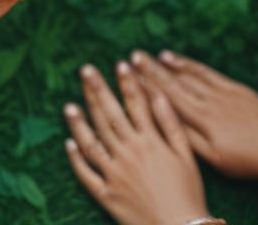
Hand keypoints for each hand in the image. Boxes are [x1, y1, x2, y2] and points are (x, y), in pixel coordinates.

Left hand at [64, 62, 209, 224]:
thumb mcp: (186, 157)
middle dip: (96, 90)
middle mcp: (129, 153)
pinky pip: (85, 174)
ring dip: (79, 122)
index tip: (119, 63)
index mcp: (150, 142)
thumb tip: (159, 94)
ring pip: (92, 141)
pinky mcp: (106, 194)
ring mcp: (114, 173)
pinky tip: (69, 144)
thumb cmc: (188, 194)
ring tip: (69, 105)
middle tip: (86, 71)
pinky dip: (76, 159)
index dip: (127, 82)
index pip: (135, 104)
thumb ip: (171, 124)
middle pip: (108, 115)